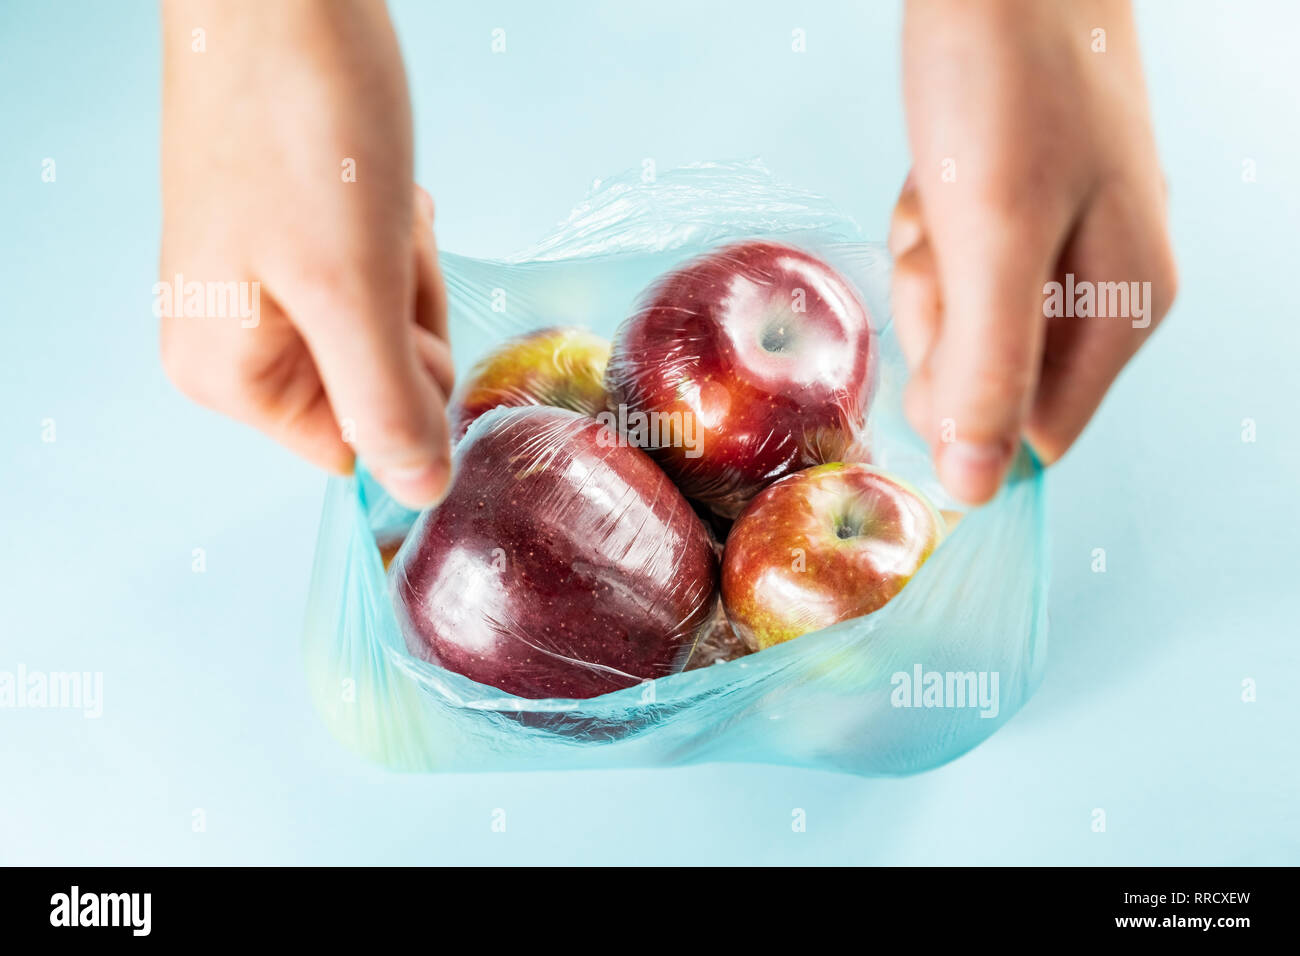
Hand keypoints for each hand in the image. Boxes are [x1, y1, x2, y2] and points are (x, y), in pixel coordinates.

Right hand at [158, 0, 452, 507]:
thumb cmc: (300, 126)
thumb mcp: (353, 288)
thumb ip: (385, 402)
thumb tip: (418, 490)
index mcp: (226, 374)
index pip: (358, 444)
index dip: (402, 384)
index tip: (393, 306)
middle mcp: (236, 342)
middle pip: (380, 384)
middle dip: (405, 310)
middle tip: (381, 239)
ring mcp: (266, 289)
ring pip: (390, 324)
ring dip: (405, 265)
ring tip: (373, 201)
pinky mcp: (297, 243)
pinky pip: (379, 273)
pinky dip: (396, 233)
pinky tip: (375, 186)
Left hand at [892, 0, 1177, 503]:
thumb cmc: (1008, 82)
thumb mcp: (993, 235)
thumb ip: (990, 367)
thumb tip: (977, 489)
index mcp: (1124, 311)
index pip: (1028, 434)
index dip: (967, 393)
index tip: (954, 306)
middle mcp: (1103, 292)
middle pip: (986, 377)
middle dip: (941, 310)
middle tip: (950, 225)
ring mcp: (1062, 249)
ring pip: (958, 316)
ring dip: (929, 258)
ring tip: (949, 182)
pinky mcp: (1021, 213)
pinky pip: (951, 260)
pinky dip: (928, 221)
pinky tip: (942, 168)